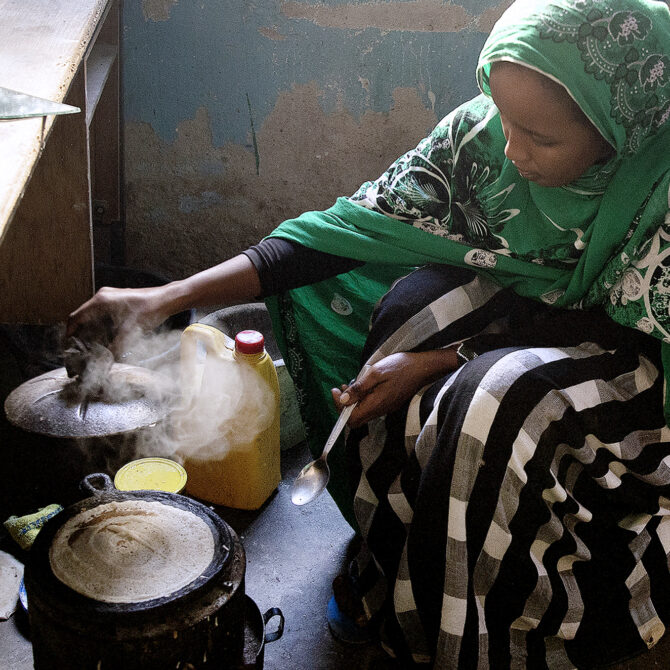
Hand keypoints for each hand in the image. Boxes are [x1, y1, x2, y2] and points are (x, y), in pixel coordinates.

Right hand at [66, 285, 171, 355]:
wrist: (167, 299)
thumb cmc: (150, 311)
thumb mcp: (131, 331)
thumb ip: (117, 347)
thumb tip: (107, 363)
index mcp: (100, 301)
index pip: (75, 317)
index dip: (69, 333)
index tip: (68, 347)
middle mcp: (102, 296)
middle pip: (81, 316)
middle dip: (78, 332)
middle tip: (78, 348)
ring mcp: (110, 296)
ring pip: (90, 314)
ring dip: (88, 328)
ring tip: (89, 344)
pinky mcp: (117, 299)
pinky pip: (100, 312)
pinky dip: (97, 323)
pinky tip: (103, 335)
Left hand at [331, 349, 458, 427]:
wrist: (424, 367)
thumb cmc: (401, 367)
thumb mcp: (376, 373)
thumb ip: (359, 388)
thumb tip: (342, 400)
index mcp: (376, 404)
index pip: (351, 419)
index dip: (339, 408)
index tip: (335, 391)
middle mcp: (381, 410)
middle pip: (356, 419)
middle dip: (344, 406)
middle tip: (339, 389)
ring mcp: (386, 408)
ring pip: (363, 412)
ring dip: (352, 401)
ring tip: (348, 386)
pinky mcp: (389, 403)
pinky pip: (371, 406)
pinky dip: (362, 399)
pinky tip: (362, 386)